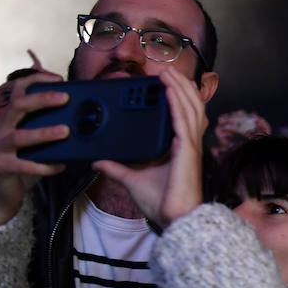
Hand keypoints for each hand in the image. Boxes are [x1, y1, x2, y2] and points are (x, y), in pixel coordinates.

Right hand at [0, 71, 68, 228]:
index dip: (36, 80)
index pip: (17, 90)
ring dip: (44, 133)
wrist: (3, 191)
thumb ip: (49, 128)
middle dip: (42, 99)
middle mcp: (0, 128)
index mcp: (9, 118)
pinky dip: (44, 165)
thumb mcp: (35, 141)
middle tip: (65, 98)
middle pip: (17, 106)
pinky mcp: (0, 166)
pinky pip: (24, 164)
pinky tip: (59, 165)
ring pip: (19, 136)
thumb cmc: (25, 162)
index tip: (59, 79)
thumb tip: (84, 118)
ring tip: (65, 131)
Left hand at [93, 68, 206, 229]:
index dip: (176, 96)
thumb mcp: (132, 180)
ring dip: (178, 86)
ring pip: (190, 106)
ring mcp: (190, 145)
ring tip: (166, 70)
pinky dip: (177, 100)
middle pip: (190, 105)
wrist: (174, 219)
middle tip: (164, 68)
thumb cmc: (162, 203)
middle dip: (179, 84)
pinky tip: (169, 88)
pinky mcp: (186, 149)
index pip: (182, 114)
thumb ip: (117, 169)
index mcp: (180, 148)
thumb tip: (98, 162)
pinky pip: (182, 118)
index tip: (163, 82)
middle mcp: (188, 143)